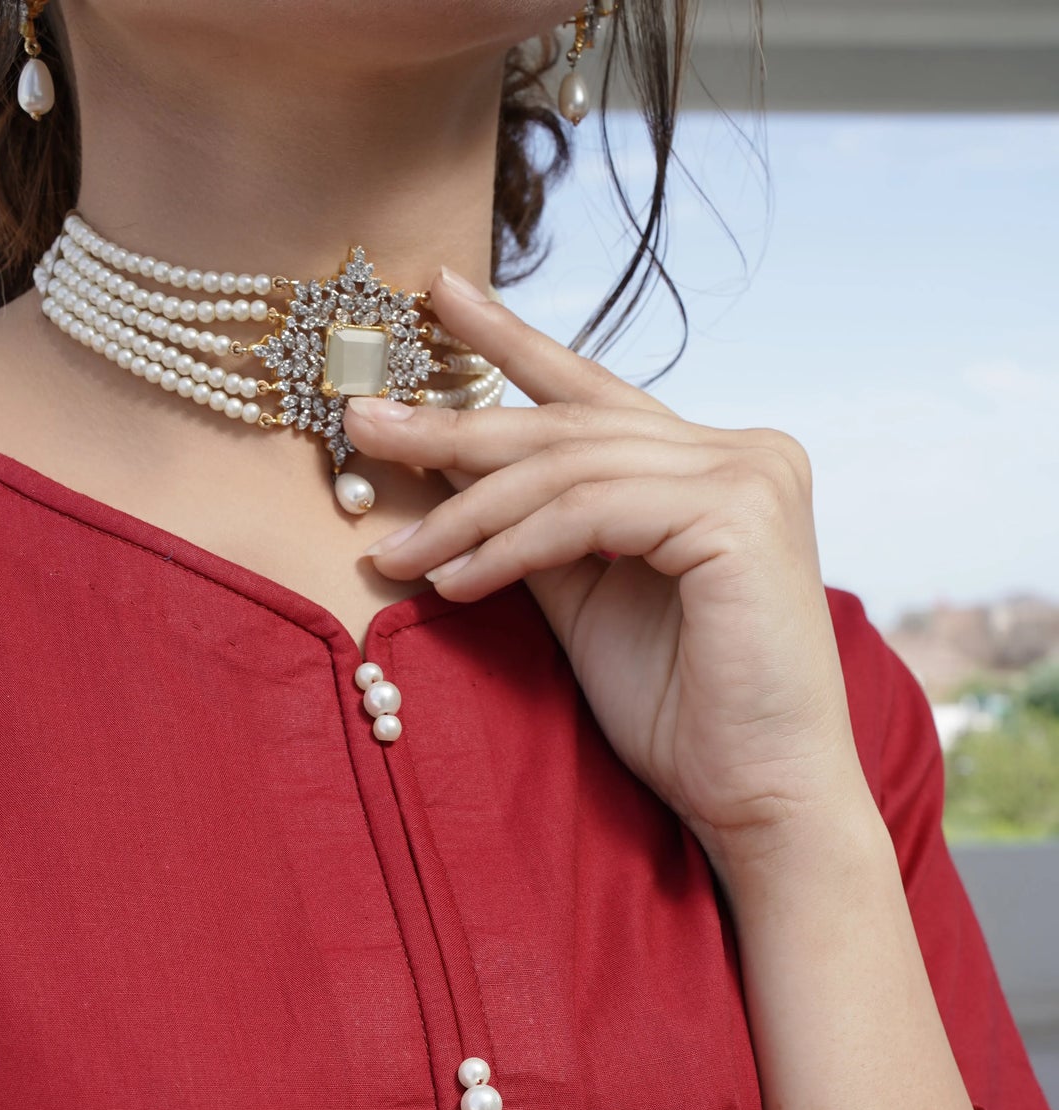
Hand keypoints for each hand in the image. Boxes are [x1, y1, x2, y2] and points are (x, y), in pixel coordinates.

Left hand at [346, 269, 871, 875]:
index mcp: (714, 464)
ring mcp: (751, 474)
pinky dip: (511, 546)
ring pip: (568, 469)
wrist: (761, 800)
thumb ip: (539, 532)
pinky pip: (589, 514)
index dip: (510, 342)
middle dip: (454, 424)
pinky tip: (454, 582)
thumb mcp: (588, 604)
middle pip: (568, 426)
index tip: (434, 296)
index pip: (594, 392)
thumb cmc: (682, 716)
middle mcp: (745, 449)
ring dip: (465, 512)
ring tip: (394, 553)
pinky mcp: (740, 516)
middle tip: (361, 420)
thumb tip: (451, 473)